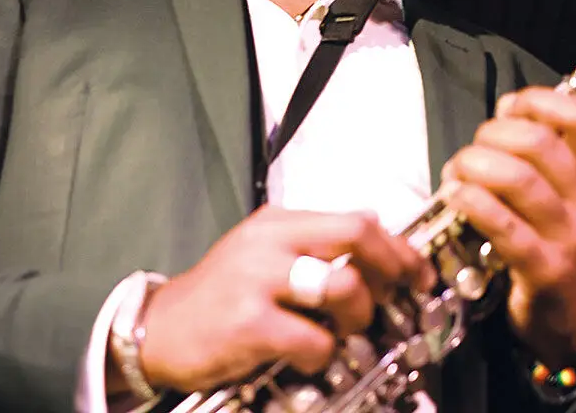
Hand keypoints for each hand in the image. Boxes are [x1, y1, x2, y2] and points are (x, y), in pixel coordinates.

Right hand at [133, 206, 431, 392]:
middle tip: (394, 299)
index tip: (416, 274)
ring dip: (358, 315)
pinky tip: (307, 357)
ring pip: (342, 284)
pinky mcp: (248, 323)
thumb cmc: (218, 297)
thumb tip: (371, 229)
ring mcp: (257, 280)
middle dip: (391, 270)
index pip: (356, 218)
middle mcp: (268, 242)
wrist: (158, 330)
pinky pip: (313, 340)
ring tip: (345, 332)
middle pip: (356, 236)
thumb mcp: (261, 254)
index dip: (398, 248)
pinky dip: (323, 354)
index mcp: (277, 223)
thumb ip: (310, 243)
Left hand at [440, 87, 575, 363]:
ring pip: (515, 178)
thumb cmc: (558, 238)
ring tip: (457, 172)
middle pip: (536, 142)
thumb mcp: (568, 190)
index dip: (534, 102)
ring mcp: (573, 239)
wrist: (570, 312)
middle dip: (490, 135)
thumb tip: (508, 108)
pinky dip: (469, 200)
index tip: (508, 109)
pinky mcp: (544, 269)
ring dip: (473, 165)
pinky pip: (500, 223)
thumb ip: (544, 146)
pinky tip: (454, 195)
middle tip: (473, 149)